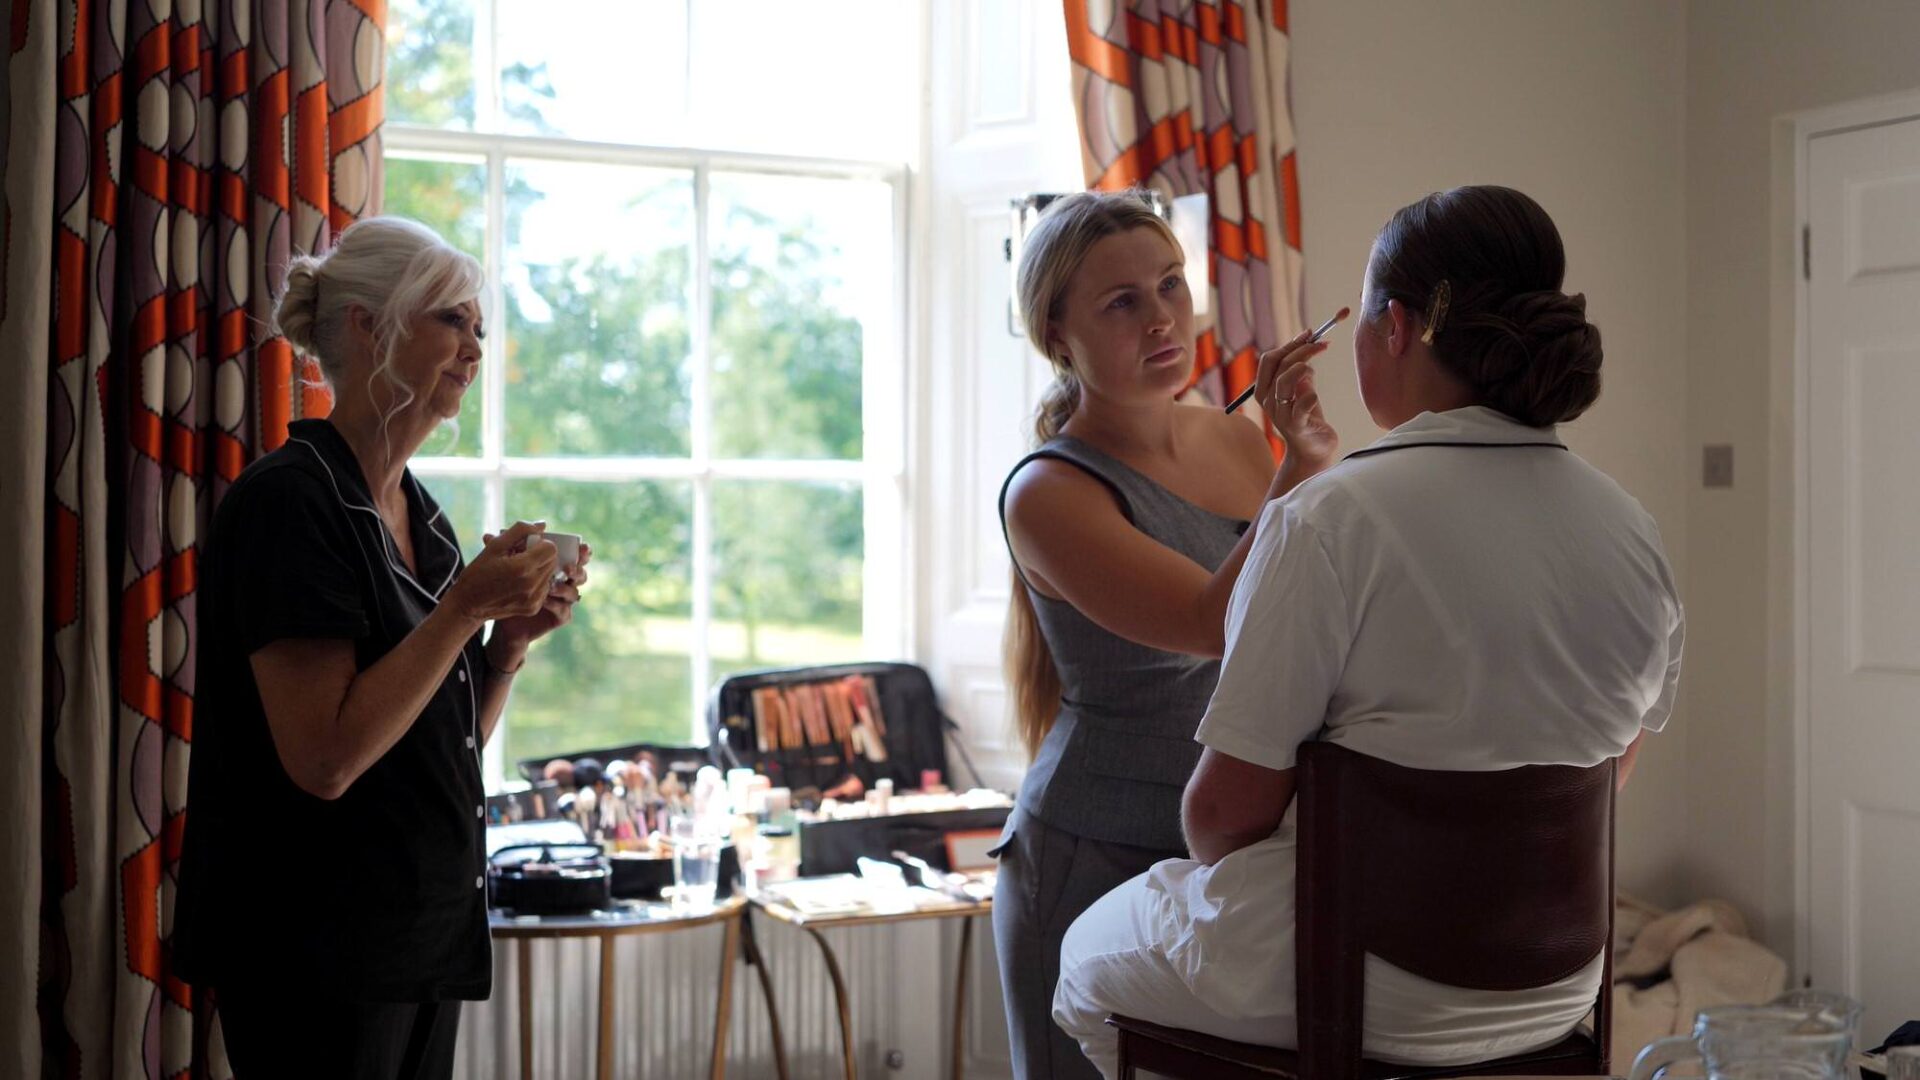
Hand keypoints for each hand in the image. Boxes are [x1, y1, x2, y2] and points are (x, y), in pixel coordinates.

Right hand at [444, 521, 558, 627]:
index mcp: (522, 567)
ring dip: (538, 569)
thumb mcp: (495, 546)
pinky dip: (536, 583)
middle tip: (520, 557)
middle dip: (539, 555)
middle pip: (553, 561)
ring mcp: (534, 599)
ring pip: (550, 575)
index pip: (551, 548)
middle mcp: (532, 585)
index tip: (524, 547)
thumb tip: (542, 524)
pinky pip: (544, 589)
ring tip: (518, 571)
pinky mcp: (533, 608)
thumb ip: (520, 531)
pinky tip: (518, 584)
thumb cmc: (478, 573)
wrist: (467, 605)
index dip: (539, 544)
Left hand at [488, 540, 590, 663]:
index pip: (573, 555)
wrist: (497, 614)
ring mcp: (562, 600)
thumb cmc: (502, 584)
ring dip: (566, 588)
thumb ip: (502, 548)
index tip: (580, 546)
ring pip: (575, 593)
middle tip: (569, 567)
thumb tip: (501, 532)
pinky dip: (557, 605)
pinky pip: (564, 611)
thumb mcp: (500, 564)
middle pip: (580, 573)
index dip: (580, 551)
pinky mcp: (558, 616)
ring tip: (552, 585)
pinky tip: (546, 600)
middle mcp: (561, 582)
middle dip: (578, 568)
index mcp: (553, 565)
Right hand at [1254, 330, 1339, 479]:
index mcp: (1265, 390)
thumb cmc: (1307, 418)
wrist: (1313, 451)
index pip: (1269, 360)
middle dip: (1300, 350)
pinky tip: (1316, 396)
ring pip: (1284, 381)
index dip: (1290, 344)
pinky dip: (1310, 395)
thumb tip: (1308, 346)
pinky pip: (1301, 405)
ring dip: (1302, 367)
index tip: (1310, 334)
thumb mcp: (1302, 389)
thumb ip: (1301, 371)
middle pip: (1278, 366)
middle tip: (1322, 344)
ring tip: (1315, 366)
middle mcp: (1268, 401)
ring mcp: (1280, 414)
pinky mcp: (1296, 426)